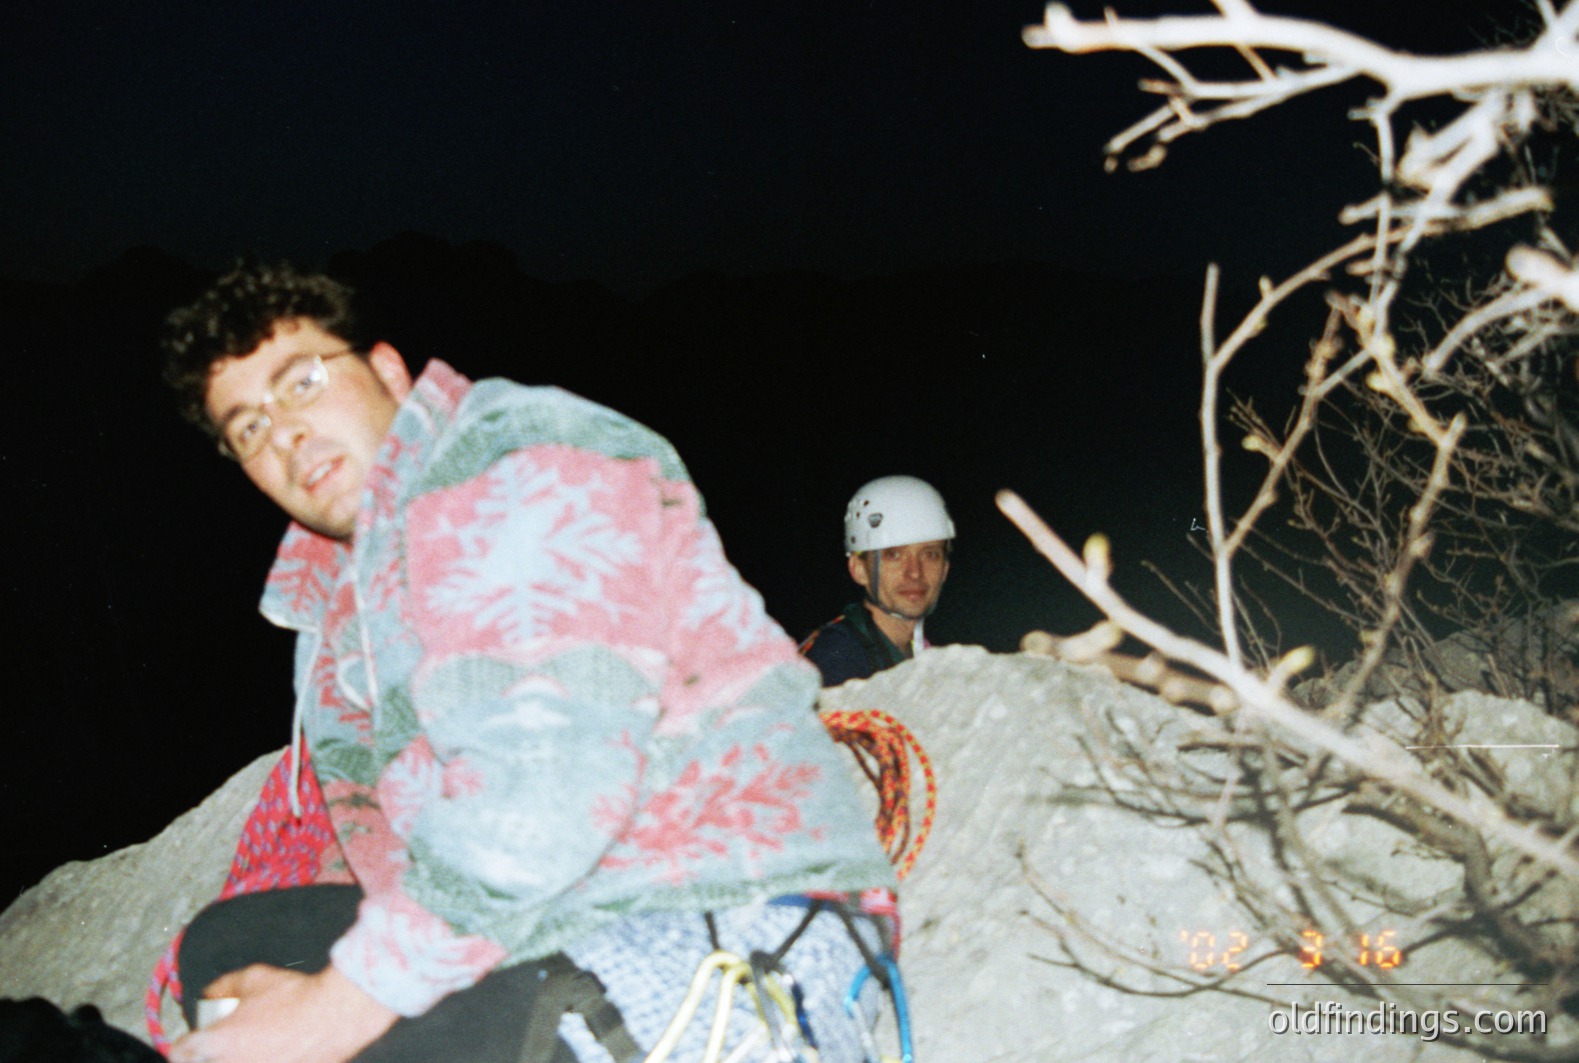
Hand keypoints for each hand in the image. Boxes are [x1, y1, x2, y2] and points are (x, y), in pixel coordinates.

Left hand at [169, 963, 398, 1062]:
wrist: (337, 1014)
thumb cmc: (295, 996)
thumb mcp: (254, 977)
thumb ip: (223, 986)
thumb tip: (211, 993)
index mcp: (217, 1042)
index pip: (180, 1053)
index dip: (184, 1045)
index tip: (191, 1042)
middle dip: (209, 1055)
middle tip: (226, 1044)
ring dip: (237, 1058)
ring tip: (256, 1046)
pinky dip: (266, 1059)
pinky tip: (276, 1052)